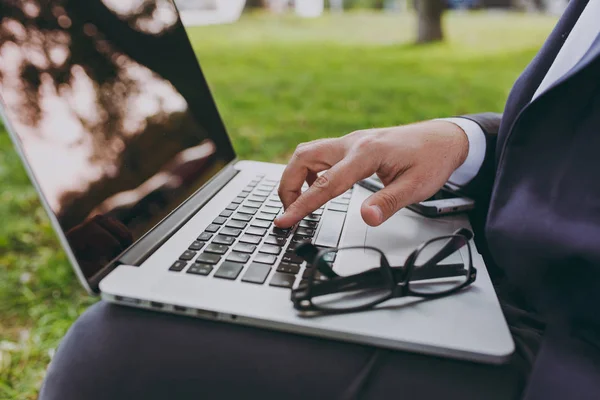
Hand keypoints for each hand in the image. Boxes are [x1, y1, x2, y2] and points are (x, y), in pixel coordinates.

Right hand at [274, 120, 468, 227]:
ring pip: (307, 153)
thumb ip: (388, 203)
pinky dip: (310, 171)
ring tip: (301, 202)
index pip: (326, 183)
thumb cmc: (432, 160)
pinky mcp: (351, 144)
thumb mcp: (416, 187)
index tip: (285, 220)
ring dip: (296, 176)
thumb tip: (366, 219)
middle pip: (303, 157)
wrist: (443, 138)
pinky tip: (320, 186)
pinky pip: (319, 154)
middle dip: (288, 185)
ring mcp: (350, 141)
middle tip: (290, 211)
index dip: (302, 205)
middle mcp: (353, 142)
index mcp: (367, 153)